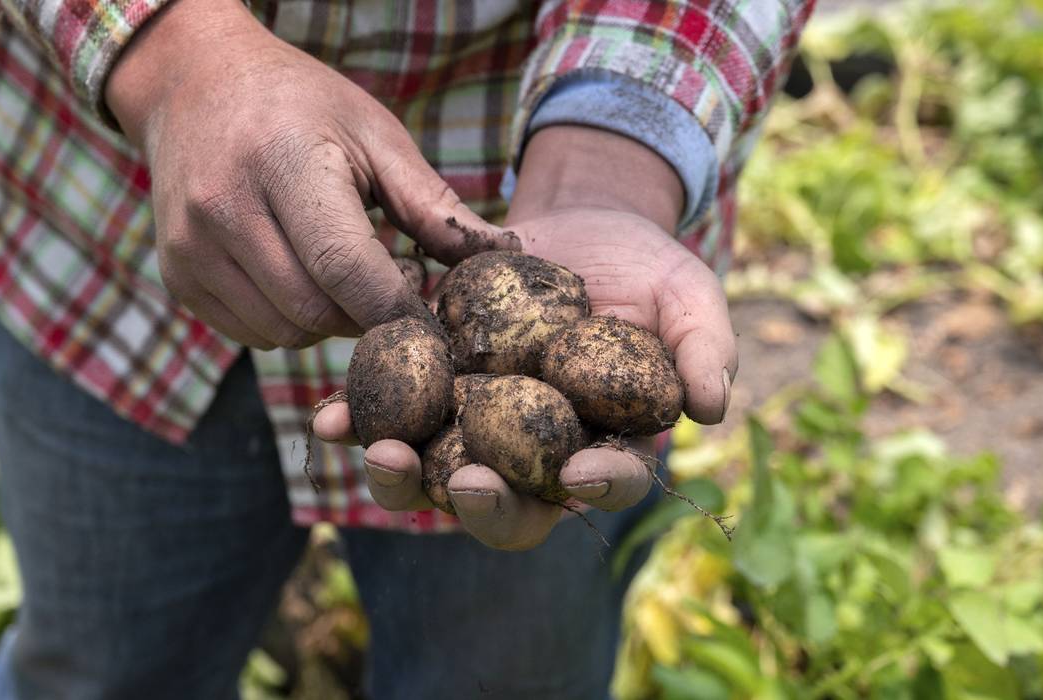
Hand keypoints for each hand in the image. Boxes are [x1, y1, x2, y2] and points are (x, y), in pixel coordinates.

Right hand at [104, 0, 515, 348]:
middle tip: (390, 292)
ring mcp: (190, 246)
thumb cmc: (301, 107)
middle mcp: (225, 206)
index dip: (395, 307)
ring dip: (328, 323)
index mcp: (283, 161)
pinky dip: (289, 323)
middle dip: (366, 318)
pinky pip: (252, 333)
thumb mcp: (375, 134)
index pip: (344, 265)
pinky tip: (301, 279)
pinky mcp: (177, 275)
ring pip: (283, 332)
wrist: (195, 85)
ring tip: (343, 277)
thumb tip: (500, 258)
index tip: (430, 319)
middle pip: (314, 310)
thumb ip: (434, 205)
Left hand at [313, 127, 736, 549]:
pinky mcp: (429, 391)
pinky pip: (389, 419)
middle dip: (484, 504)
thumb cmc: (645, 266)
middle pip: (512, 505)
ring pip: (437, 476)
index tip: (577, 474)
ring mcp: (477, 427)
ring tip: (378, 452)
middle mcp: (536, 453)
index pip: (607, 483)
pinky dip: (357, 423)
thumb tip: (713, 410)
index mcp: (605, 446)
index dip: (596, 487)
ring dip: (404, 477)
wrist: (577, 219)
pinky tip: (329, 419)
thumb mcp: (689, 296)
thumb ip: (704, 348)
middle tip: (463, 481)